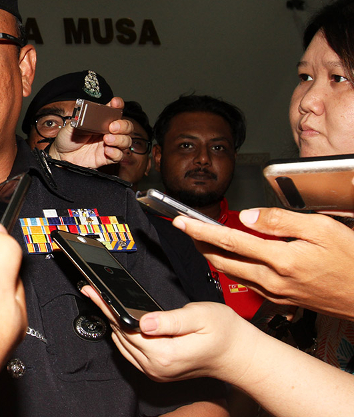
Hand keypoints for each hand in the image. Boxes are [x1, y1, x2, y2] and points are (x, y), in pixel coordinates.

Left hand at [48, 97, 131, 168]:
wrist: (62, 155)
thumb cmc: (67, 138)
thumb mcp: (70, 126)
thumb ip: (78, 120)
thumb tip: (82, 115)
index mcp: (102, 120)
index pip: (115, 110)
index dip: (118, 105)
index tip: (115, 103)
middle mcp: (109, 131)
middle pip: (126, 126)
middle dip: (123, 125)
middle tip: (112, 127)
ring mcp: (109, 144)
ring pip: (126, 141)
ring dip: (120, 139)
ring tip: (107, 139)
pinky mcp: (107, 157)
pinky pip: (119, 155)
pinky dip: (116, 153)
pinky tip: (107, 150)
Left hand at [80, 285, 254, 383]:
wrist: (240, 355)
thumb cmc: (225, 333)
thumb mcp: (199, 317)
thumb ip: (169, 320)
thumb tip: (143, 321)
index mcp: (165, 354)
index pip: (126, 328)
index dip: (107, 308)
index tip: (94, 292)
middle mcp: (157, 367)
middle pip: (121, 336)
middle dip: (106, 312)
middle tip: (92, 291)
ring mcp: (157, 371)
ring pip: (123, 344)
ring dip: (112, 323)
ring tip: (101, 301)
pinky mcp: (158, 370)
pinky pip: (132, 351)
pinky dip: (123, 334)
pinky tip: (120, 319)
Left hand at [173, 208, 353, 320]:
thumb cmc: (353, 262)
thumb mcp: (322, 229)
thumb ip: (281, 220)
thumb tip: (248, 217)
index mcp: (281, 260)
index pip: (229, 241)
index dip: (201, 230)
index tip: (181, 221)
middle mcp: (273, 281)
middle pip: (222, 260)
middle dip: (199, 244)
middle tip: (185, 228)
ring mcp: (275, 293)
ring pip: (231, 273)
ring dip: (213, 256)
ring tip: (202, 239)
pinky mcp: (279, 300)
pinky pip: (247, 282)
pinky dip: (231, 268)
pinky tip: (230, 258)